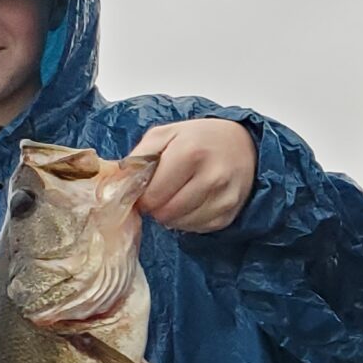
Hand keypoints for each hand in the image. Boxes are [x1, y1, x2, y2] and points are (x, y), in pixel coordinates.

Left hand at [133, 118, 257, 233]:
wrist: (243, 144)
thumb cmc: (200, 138)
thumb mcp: (165, 134)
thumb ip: (139, 156)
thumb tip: (118, 183)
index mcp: (191, 153)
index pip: (153, 195)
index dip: (143, 197)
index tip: (145, 190)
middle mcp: (211, 177)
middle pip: (166, 213)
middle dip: (157, 208)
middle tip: (160, 194)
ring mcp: (224, 198)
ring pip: (181, 224)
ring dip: (172, 216)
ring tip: (177, 197)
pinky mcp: (230, 213)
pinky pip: (198, 229)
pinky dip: (189, 220)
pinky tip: (192, 203)